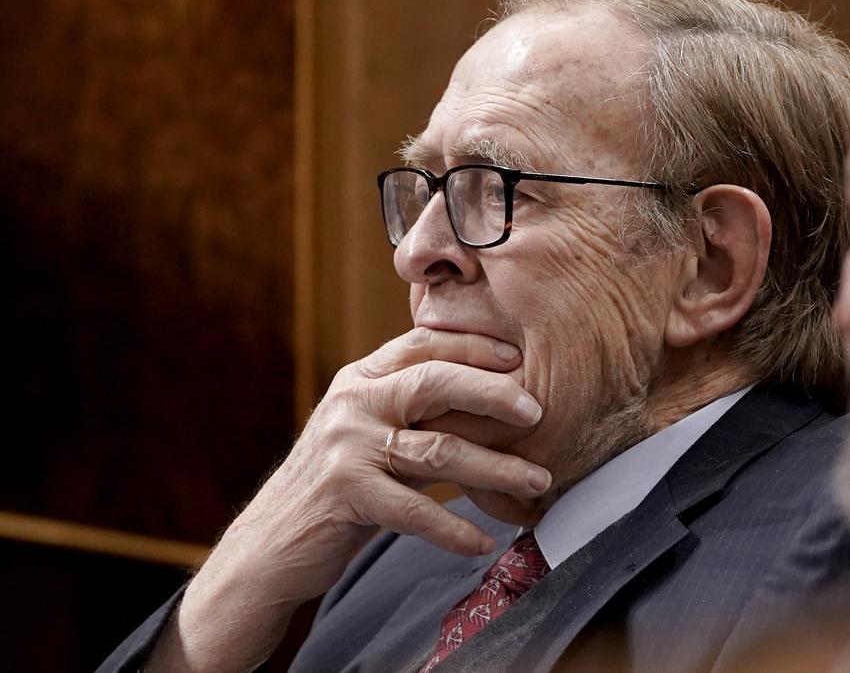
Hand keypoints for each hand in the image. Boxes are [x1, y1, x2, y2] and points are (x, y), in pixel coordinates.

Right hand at [148, 328, 549, 670]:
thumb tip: (493, 401)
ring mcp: (346, 446)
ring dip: (496, 467)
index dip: (474, 346)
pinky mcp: (346, 493)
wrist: (270, 545)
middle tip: (538, 411)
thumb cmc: (336, 489)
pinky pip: (416, 510)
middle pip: (434, 382)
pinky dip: (454, 528)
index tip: (520, 358)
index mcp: (360, 379)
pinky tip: (483, 542)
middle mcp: (352, 403)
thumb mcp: (370, 434)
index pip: (423, 345)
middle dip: (493, 393)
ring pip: (438, 449)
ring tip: (538, 480)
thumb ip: (414, 412)